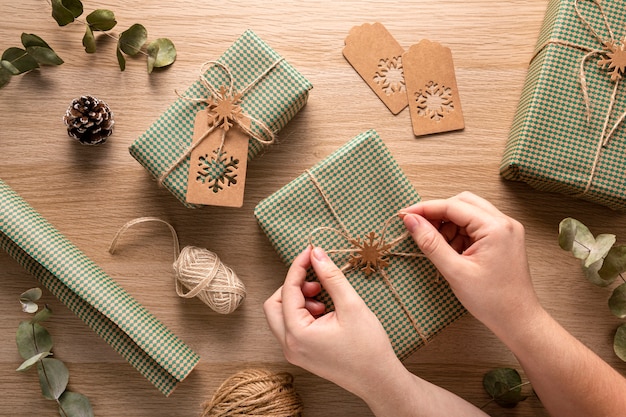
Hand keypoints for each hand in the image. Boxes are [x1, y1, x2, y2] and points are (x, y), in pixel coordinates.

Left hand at [263, 245, 406, 398]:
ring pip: (281, 316)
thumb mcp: (351, 305)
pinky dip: (303, 313)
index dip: (298, 267)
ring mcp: (294, 352)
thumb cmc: (368, 347)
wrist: (379, 380)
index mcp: (297, 334)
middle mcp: (289, 345)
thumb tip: (317, 253)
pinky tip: (325, 312)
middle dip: (293, 287)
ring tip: (324, 300)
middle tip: (317, 283)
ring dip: (298, 301)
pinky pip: (291, 327)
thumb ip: (332, 277)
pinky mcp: (302, 354)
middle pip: (274, 304)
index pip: (288, 290)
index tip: (311, 251)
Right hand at [400, 192, 540, 335]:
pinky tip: (452, 252)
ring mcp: (506, 230)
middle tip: (419, 229)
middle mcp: (504, 223)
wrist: (518, 321)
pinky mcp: (503, 239)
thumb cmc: (492, 300)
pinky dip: (459, 235)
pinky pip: (475, 227)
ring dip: (448, 226)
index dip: (425, 209)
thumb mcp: (455, 271)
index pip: (453, 206)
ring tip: (440, 249)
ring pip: (468, 214)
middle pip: (462, 203)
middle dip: (438, 214)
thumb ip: (430, 243)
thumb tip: (411, 221)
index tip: (404, 215)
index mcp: (496, 227)